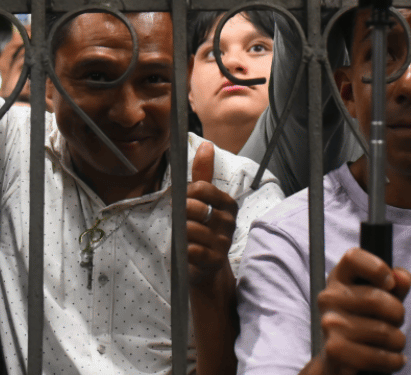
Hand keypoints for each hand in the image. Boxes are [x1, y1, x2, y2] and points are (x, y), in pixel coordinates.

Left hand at [186, 141, 238, 286]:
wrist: (207, 267)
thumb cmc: (202, 228)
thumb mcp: (202, 199)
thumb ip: (203, 173)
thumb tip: (206, 144)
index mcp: (228, 204)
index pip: (200, 188)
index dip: (185, 194)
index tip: (184, 202)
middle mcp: (229, 221)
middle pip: (193, 207)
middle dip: (180, 215)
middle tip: (182, 222)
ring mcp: (223, 241)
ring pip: (189, 229)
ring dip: (180, 234)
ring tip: (185, 238)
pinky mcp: (215, 260)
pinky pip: (192, 250)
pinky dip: (184, 250)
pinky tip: (188, 252)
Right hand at [314, 247, 410, 374]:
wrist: (339, 359)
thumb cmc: (363, 323)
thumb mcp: (382, 298)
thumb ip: (395, 284)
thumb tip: (402, 277)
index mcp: (339, 278)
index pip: (353, 257)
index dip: (377, 267)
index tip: (390, 284)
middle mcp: (329, 298)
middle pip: (377, 299)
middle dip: (398, 315)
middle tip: (395, 323)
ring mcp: (330, 324)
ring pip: (383, 331)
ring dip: (398, 341)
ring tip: (392, 344)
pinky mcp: (335, 350)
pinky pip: (377, 356)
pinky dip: (393, 361)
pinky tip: (393, 359)